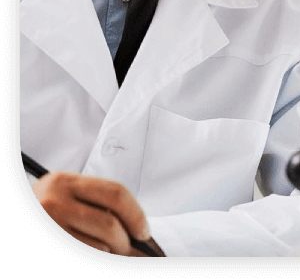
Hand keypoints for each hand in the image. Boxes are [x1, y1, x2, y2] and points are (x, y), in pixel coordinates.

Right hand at [31, 171, 150, 255]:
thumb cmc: (44, 210)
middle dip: (126, 240)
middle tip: (130, 248)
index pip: (115, 193)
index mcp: (63, 182)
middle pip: (110, 223)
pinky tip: (96, 251)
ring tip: (110, 252)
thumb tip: (135, 227)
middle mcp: (54, 202)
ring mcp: (50, 225)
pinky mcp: (53, 242)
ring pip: (99, 246)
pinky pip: (87, 253)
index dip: (136, 214)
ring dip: (110, 253)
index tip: (143, 231)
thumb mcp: (63, 195)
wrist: (18, 214)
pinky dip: (98, 255)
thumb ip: (95, 202)